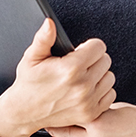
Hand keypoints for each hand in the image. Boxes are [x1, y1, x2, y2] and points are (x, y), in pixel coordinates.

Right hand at [0, 19, 114, 136]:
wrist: (25, 112)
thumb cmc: (29, 83)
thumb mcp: (32, 57)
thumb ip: (44, 38)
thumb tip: (49, 23)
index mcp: (70, 69)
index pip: (99, 47)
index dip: (89, 46)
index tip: (79, 51)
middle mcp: (82, 86)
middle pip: (106, 60)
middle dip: (94, 59)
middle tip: (79, 64)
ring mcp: (88, 101)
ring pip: (109, 77)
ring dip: (99, 75)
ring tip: (82, 77)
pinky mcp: (91, 113)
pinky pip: (110, 95)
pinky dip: (102, 91)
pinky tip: (87, 90)